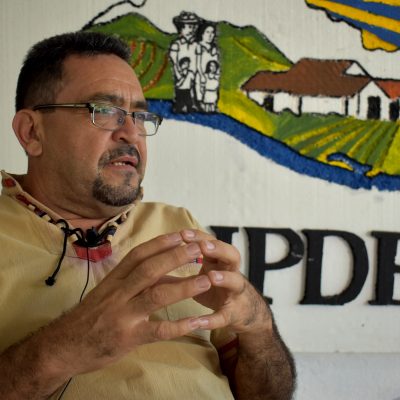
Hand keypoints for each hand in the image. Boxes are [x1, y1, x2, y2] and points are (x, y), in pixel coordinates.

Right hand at [45, 232, 212, 376]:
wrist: (64, 346)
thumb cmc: (92, 314)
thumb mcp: (110, 291)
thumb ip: (136, 281)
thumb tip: (171, 271)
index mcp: (114, 278)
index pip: (139, 254)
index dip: (162, 243)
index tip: (182, 234)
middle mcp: (118, 292)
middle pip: (149, 269)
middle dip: (175, 257)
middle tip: (199, 249)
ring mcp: (123, 315)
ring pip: (155, 296)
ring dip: (183, 286)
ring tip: (206, 280)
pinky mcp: (128, 338)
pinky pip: (157, 331)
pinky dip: (179, 326)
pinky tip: (197, 322)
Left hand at [181, 230, 272, 334]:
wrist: (244, 312)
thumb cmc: (218, 288)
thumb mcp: (203, 274)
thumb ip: (183, 267)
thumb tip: (152, 261)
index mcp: (220, 261)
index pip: (212, 243)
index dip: (199, 237)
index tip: (182, 233)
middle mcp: (231, 272)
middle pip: (232, 255)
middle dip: (219, 249)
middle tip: (203, 246)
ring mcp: (235, 293)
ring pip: (236, 282)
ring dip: (225, 278)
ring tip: (211, 277)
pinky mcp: (234, 314)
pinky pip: (225, 316)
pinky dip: (213, 319)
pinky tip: (199, 322)